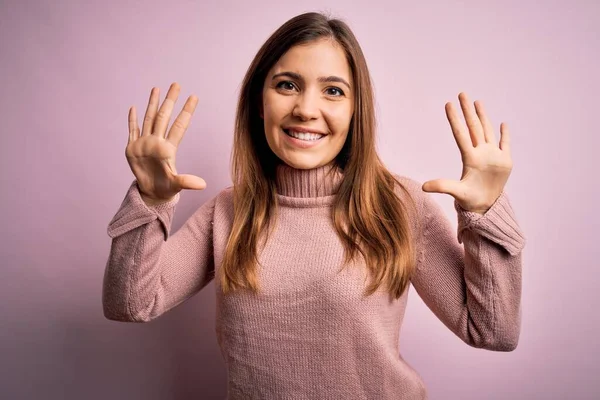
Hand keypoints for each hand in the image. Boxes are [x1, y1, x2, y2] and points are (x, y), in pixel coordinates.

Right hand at [126, 82, 204, 204]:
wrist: (151, 193)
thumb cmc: (167, 188)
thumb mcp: (176, 185)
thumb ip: (187, 182)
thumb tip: (203, 185)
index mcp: (168, 148)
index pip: (179, 126)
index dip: (186, 111)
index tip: (194, 97)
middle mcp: (157, 142)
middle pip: (163, 116)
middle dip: (170, 100)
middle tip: (176, 84)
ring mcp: (144, 143)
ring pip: (149, 119)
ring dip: (152, 104)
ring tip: (157, 88)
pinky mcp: (132, 149)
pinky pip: (132, 131)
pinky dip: (132, 120)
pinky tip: (133, 107)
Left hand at [422, 92, 512, 213]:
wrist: (485, 206)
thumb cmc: (469, 199)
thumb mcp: (456, 192)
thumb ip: (442, 186)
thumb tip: (423, 187)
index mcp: (469, 158)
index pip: (460, 134)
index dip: (454, 119)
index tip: (448, 104)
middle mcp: (480, 153)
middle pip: (473, 127)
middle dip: (468, 111)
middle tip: (462, 93)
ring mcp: (493, 155)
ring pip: (487, 131)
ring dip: (483, 116)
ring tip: (477, 102)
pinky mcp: (505, 161)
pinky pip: (505, 144)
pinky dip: (505, 135)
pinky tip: (503, 124)